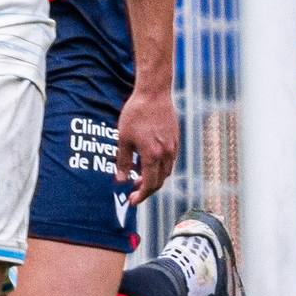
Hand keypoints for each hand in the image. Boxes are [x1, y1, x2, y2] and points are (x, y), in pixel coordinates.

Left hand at [113, 86, 180, 208]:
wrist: (154, 94)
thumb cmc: (136, 114)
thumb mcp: (123, 139)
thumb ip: (122, 162)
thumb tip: (120, 180)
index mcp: (153, 155)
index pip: (150, 184)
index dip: (141, 195)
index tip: (132, 201)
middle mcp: (167, 153)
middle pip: (160, 180)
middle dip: (147, 190)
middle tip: (134, 193)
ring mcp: (173, 146)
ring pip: (167, 171)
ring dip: (154, 178)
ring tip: (139, 178)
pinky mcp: (175, 138)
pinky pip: (170, 160)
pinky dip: (160, 167)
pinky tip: (149, 162)